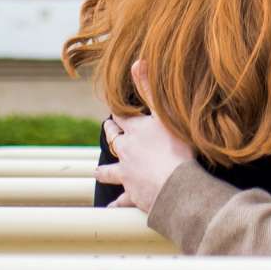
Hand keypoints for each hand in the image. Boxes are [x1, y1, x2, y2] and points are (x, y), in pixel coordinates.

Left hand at [95, 58, 193, 213]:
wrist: (174, 184)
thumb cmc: (174, 146)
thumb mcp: (164, 111)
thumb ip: (150, 87)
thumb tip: (137, 60)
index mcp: (136, 131)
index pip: (122, 117)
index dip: (119, 112)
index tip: (115, 110)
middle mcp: (128, 151)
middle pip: (115, 140)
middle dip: (110, 134)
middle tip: (106, 130)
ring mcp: (128, 173)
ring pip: (111, 170)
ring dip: (104, 170)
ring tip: (96, 172)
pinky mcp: (133, 194)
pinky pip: (121, 200)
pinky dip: (116, 204)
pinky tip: (109, 208)